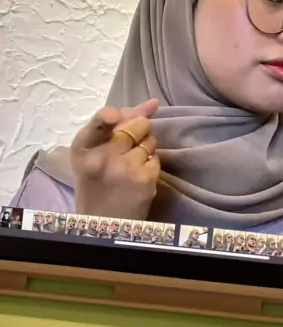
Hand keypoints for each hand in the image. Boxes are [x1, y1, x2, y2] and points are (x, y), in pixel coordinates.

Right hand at [71, 99, 160, 220]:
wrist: (103, 222)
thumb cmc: (97, 181)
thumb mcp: (94, 152)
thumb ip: (119, 123)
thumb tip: (153, 103)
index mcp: (82, 148)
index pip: (97, 123)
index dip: (108, 116)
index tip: (115, 115)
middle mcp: (102, 158)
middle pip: (136, 125)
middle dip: (139, 129)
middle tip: (127, 146)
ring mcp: (124, 169)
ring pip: (150, 140)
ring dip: (145, 148)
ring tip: (129, 164)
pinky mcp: (144, 180)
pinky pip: (155, 158)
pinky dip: (150, 164)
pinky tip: (137, 176)